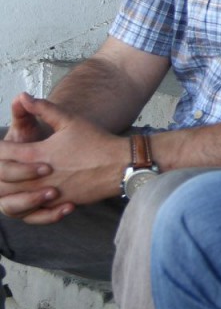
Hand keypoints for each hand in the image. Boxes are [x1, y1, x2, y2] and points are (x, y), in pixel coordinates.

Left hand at [0, 94, 125, 222]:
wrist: (121, 165)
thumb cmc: (96, 141)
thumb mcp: (70, 120)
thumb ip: (44, 109)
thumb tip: (23, 96)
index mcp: (38, 153)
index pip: (2, 153)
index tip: (1, 146)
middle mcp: (39, 176)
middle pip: (2, 179)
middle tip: (2, 165)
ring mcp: (48, 193)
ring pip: (13, 199)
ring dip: (7, 192)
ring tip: (10, 184)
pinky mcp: (58, 204)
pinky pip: (31, 212)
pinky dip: (24, 205)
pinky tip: (27, 197)